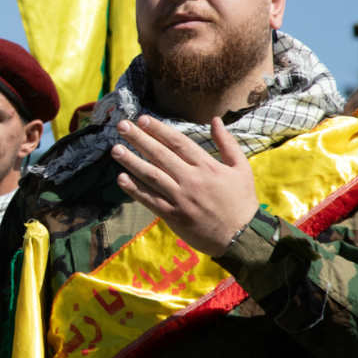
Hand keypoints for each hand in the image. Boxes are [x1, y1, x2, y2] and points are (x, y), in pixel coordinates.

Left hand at [111, 115, 258, 255]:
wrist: (241, 237)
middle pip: (160, 155)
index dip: (159, 130)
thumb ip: (227, 143)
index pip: (178, 143)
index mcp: (207, 166)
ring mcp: (180, 199)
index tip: (142, 119)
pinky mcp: (173, 216)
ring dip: (131, 161)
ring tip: (115, 150)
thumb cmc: (241, 201)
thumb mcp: (241, 168)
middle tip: (122, 126)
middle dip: (139, 139)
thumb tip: (215, 119)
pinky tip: (121, 179)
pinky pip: (150, 200)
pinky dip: (135, 190)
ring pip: (151, 176)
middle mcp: (191, 180)